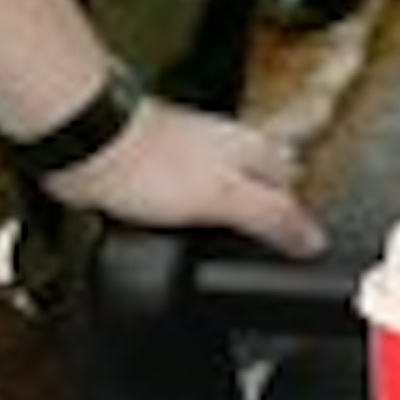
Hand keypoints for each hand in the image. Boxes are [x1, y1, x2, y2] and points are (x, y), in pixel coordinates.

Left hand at [60, 94, 323, 258]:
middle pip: (254, 184)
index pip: (291, 183)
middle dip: (258, 216)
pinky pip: (173, 198)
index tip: (302, 248)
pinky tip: (172, 236)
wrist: (86, 147)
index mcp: (248, 148)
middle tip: (262, 252)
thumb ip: (272, 217)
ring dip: (215, 219)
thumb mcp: (227, 198)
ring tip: (217, 252)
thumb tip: (313, 240)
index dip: (297, 217)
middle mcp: (219, 149)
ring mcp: (182, 159)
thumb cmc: (149, 160)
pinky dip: (176, 219)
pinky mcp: (146, 171)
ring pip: (213, 191)